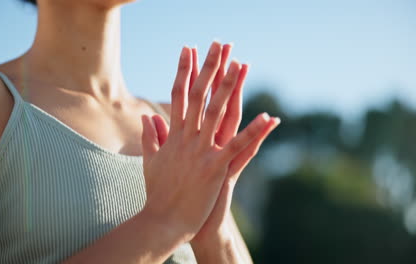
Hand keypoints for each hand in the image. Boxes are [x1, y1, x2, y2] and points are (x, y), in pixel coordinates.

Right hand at [140, 41, 278, 243]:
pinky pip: (238, 146)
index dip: (184, 71)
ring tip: (239, 64)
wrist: (162, 222)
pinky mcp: (214, 168)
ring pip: (217, 113)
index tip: (188, 50)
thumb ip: (152, 137)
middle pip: (199, 96)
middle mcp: (186, 138)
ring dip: (228, 88)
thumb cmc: (158, 192)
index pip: (178, 95)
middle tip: (218, 44)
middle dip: (209, 68)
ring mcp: (200, 152)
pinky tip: (268, 116)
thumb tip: (147, 116)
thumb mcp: (151, 161)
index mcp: (174, 135)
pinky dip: (254, 132)